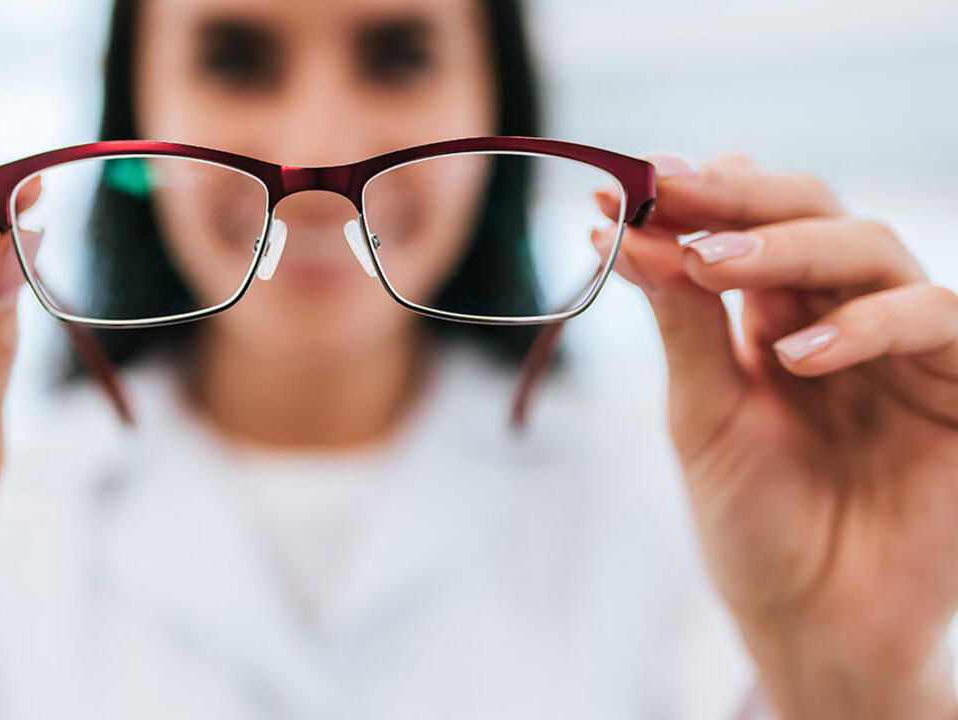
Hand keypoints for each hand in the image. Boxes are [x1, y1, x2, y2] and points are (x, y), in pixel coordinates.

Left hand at [593, 154, 957, 719]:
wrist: (812, 621)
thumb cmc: (753, 521)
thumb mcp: (702, 414)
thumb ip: (681, 324)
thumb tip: (623, 228)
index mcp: (771, 317)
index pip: (741, 226)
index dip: (688, 197)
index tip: (620, 179)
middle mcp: (838, 315)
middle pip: (807, 212)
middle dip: (734, 197)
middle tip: (665, 188)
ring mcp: (900, 345)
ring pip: (869, 248)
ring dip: (788, 244)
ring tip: (708, 264)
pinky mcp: (955, 387)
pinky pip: (933, 319)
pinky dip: (866, 323)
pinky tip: (797, 354)